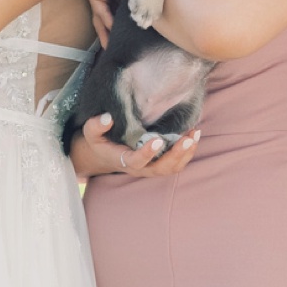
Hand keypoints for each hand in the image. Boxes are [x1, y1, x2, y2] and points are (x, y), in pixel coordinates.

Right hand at [69, 114, 199, 180]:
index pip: (136, 161)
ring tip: (195, 134)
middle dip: (176, 154)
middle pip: (161, 168)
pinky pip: (178, 163)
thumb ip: (96, 125)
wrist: (105, 155)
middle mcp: (140, 168)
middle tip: (188, 138)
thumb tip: (108, 117)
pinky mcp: (160, 163)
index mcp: (123, 161)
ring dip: (186, 153)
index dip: (147, 153)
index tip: (158, 140)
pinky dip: (188, 151)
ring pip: (173, 167)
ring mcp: (152, 168)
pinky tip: (194, 135)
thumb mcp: (91, 133)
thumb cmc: (100, 141)